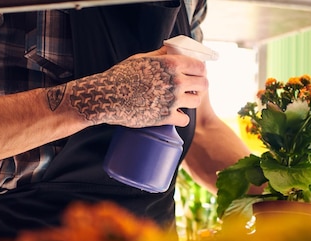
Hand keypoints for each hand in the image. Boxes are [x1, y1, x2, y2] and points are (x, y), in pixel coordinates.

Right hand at [65, 48, 207, 127]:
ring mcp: (171, 100)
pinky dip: (180, 118)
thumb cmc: (121, 76)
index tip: (197, 74)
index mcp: (170, 64)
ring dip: (191, 102)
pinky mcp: (165, 117)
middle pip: (203, 84)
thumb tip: (172, 50)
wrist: (107, 98)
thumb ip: (160, 55)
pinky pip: (184, 120)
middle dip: (199, 86)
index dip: (200, 71)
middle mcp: (175, 81)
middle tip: (193, 89)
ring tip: (184, 102)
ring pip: (196, 102)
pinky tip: (175, 116)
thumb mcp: (141, 59)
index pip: (200, 66)